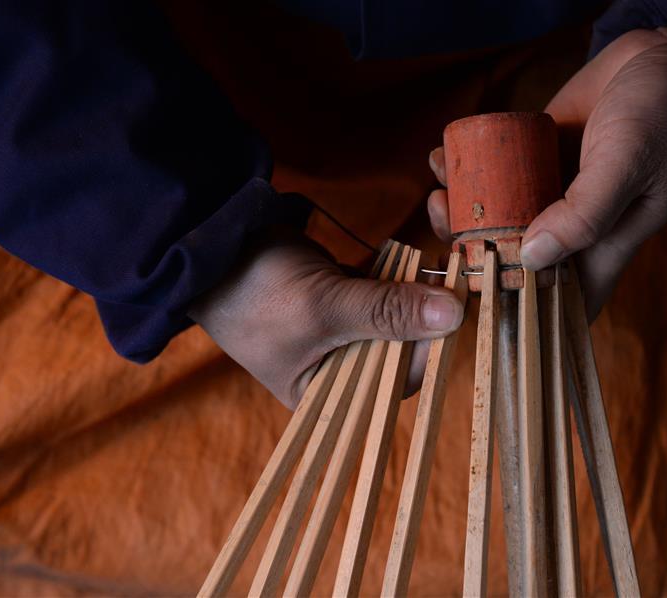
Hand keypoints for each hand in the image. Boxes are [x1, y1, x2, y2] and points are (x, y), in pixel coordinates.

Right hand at [189, 231, 463, 408]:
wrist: (208, 243)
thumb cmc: (253, 289)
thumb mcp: (323, 306)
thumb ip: (387, 312)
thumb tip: (455, 316)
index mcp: (332, 396)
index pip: (400, 378)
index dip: (431, 342)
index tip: (457, 299)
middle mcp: (345, 370)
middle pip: (407, 346)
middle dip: (429, 307)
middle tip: (450, 267)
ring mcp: (347, 331)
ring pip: (402, 314)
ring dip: (419, 284)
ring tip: (437, 256)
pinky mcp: (348, 299)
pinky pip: (388, 291)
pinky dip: (400, 272)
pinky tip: (410, 255)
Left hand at [428, 28, 666, 316]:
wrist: (664, 58)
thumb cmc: (665, 115)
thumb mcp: (629, 162)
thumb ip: (585, 213)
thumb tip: (531, 256)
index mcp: (604, 247)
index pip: (560, 302)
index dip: (520, 315)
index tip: (472, 308)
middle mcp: (572, 229)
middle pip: (514, 263)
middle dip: (474, 255)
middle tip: (445, 227)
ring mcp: (550, 196)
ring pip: (497, 221)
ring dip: (462, 212)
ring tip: (439, 192)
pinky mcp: (534, 162)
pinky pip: (493, 177)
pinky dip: (466, 171)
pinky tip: (443, 158)